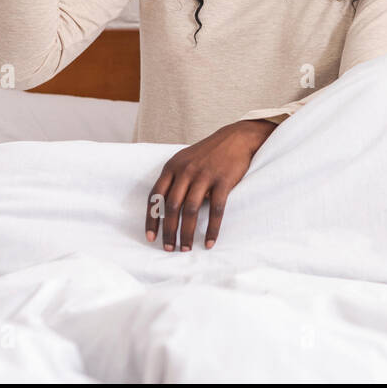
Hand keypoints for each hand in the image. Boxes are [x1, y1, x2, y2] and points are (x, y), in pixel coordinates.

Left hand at [145, 118, 277, 250]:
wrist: (236, 138)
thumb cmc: (208, 153)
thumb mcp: (185, 160)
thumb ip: (174, 180)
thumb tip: (164, 209)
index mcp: (172, 167)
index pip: (155, 197)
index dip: (151, 219)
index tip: (151, 237)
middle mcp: (185, 171)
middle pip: (171, 206)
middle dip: (169, 231)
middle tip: (169, 249)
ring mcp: (204, 175)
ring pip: (190, 210)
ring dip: (186, 233)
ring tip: (186, 249)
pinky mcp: (223, 181)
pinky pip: (215, 210)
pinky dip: (212, 229)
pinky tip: (209, 242)